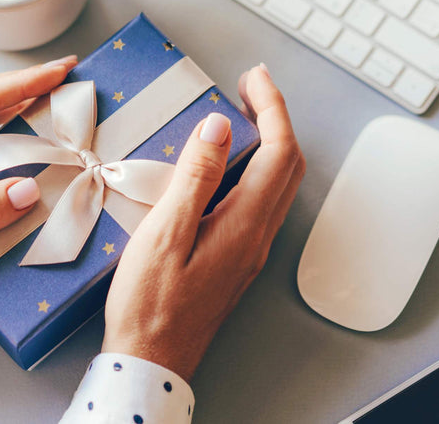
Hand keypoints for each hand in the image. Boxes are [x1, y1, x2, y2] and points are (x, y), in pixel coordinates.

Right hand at [102, 64, 304, 380]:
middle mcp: (258, 234)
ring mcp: (251, 247)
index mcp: (244, 224)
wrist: (152, 360)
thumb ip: (196, 177)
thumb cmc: (150, 303)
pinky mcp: (238, 255)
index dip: (272, 107)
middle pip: (289, 163)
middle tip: (250, 87)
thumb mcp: (165, 234)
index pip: (278, 151)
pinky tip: (230, 161)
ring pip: (280, 181)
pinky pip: (263, 198)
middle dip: (277, 116)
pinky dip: (258, 165)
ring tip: (244, 113)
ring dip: (271, 140)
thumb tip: (219, 127)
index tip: (254, 78)